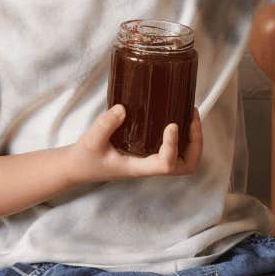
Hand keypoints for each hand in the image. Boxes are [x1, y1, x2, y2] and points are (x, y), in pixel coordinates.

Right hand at [69, 105, 203, 182]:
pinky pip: (176, 148)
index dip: (174, 146)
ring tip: (191, 114)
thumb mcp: (91, 141)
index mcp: (139, 167)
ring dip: (193, 138)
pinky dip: (185, 134)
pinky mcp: (149, 151)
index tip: (171, 125)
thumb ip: (105, 125)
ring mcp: (152, 159)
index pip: (166, 165)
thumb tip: (123, 108)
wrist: (79, 166)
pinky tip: (178, 115)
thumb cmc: (86, 158)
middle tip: (192, 118)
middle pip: (186, 165)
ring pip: (185, 158)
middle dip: (195, 143)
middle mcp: (150, 166)